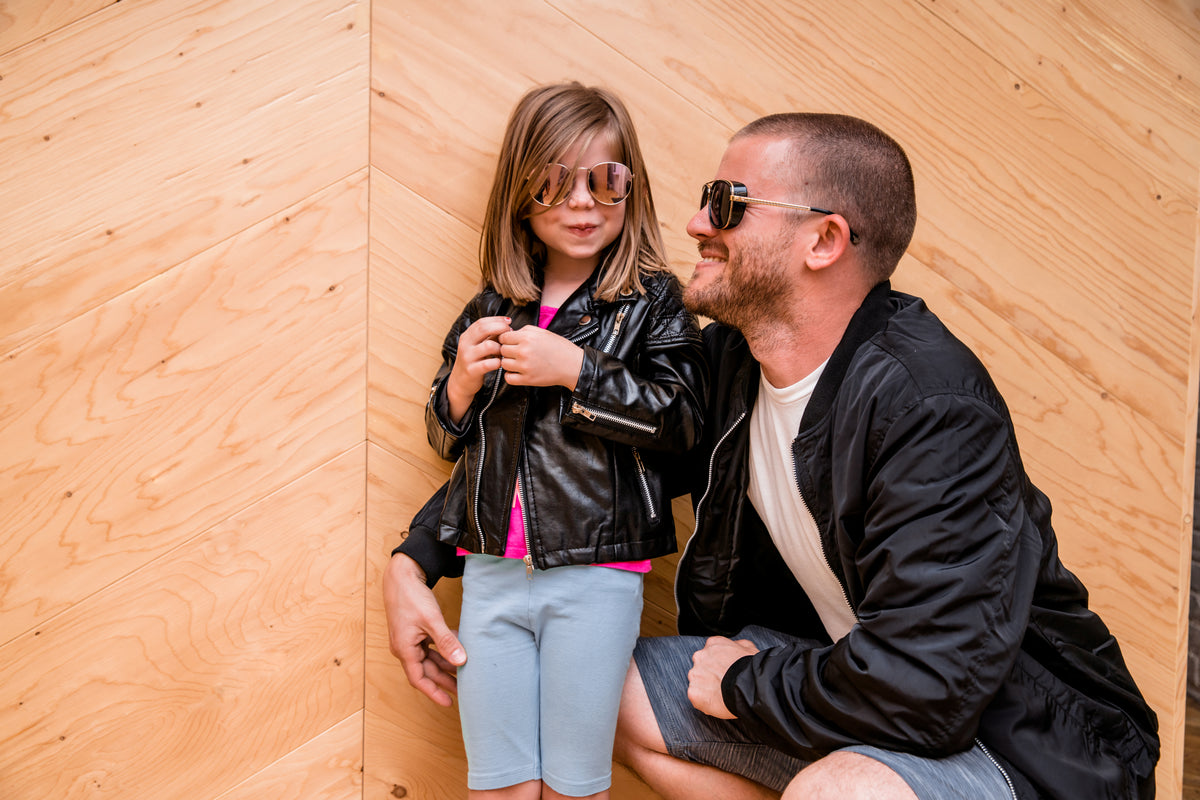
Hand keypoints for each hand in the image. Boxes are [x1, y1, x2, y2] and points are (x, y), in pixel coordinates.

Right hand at [382, 553, 466, 706]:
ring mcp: (410, 639)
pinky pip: (430, 646)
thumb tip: (460, 662)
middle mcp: (405, 647)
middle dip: (444, 680)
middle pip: (426, 670)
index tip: (448, 702)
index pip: (419, 679)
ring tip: (464, 672)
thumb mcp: (431, 620)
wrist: (401, 575)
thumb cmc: (411, 596)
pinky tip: (459, 647)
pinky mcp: (415, 630)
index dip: (434, 692)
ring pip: (430, 658)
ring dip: (445, 664)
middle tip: (463, 690)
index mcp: (404, 649)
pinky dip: (444, 648)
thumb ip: (446, 642)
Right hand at [446, 316, 511, 420]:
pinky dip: (498, 362)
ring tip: (503, 352)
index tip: (508, 321)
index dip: (497, 320)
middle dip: (500, 328)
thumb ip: (489, 337)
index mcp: (467, 336)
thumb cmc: (473, 362)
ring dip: (500, 348)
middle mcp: (465, 345)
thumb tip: (506, 326)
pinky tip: (500, 363)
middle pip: (484, 329)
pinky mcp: (472, 370)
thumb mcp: (477, 346)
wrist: (460, 382)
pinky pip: (489, 363)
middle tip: (510, 334)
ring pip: (489, 346)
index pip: (482, 322)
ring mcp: (468, 357)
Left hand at [498, 325, 583, 389]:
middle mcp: (524, 351)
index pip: (503, 337)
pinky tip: (518, 371)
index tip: (511, 342)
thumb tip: (509, 333)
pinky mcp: (527, 379)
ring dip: (509, 363)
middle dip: (507, 351)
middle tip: (516, 352)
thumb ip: (524, 330)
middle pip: (502, 350)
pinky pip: (508, 378)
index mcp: (527, 338)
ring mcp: (524, 366)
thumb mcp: (542, 332)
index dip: (506, 339)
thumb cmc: (559, 348)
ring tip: (519, 362)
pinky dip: (510, 375)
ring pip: (503, 364)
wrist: (572, 365)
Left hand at [687, 636, 758, 718]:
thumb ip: (738, 645)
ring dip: (706, 689)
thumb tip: (736, 647)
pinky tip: (717, 702)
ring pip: (697, 683)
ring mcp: (695, 674)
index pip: (709, 654)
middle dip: (709, 676)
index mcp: (713, 644)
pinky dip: (704, 702)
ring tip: (721, 695)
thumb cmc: (750, 669)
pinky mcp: (693, 692)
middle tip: (723, 684)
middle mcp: (700, 657)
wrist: (748, 687)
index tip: (723, 672)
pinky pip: (696, 698)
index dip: (717, 665)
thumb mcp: (749, 648)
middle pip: (701, 668)